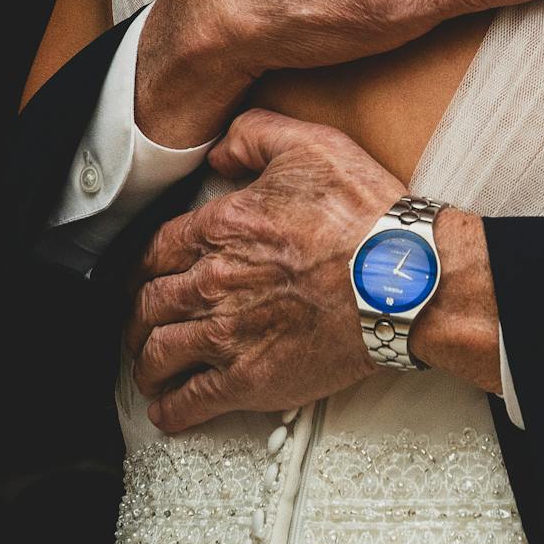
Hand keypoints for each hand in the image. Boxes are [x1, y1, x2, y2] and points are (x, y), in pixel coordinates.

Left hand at [126, 109, 402, 431]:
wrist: (402, 278)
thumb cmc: (365, 216)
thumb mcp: (312, 145)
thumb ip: (255, 135)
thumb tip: (220, 152)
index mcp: (223, 227)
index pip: (156, 250)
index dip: (148, 264)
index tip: (151, 273)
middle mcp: (213, 282)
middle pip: (148, 305)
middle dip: (140, 314)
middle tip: (146, 320)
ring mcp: (227, 335)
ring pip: (156, 355)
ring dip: (147, 362)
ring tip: (153, 365)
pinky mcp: (248, 379)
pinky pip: (188, 403)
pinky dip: (170, 409)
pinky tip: (170, 407)